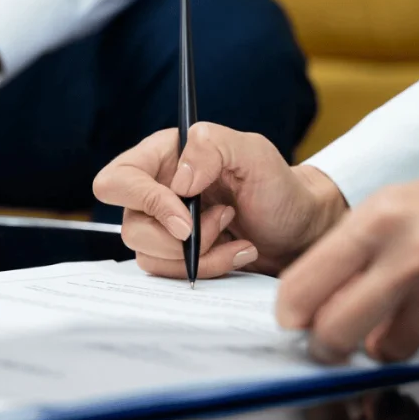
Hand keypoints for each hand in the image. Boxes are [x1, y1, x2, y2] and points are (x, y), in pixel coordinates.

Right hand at [92, 123, 347, 278]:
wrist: (300, 230)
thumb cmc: (279, 186)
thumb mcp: (254, 152)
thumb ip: (212, 146)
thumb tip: (177, 182)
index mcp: (163, 157)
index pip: (118, 180)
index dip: (143, 201)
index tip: (185, 217)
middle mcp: (155, 191)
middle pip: (130, 227)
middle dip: (180, 237)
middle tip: (223, 221)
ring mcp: (162, 226)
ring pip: (148, 255)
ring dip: (199, 253)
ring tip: (235, 234)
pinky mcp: (176, 255)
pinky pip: (170, 273)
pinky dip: (207, 266)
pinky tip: (237, 250)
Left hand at [276, 160, 418, 363]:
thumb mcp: (382, 211)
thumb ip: (343, 255)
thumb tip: (303, 307)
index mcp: (376, 223)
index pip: (307, 283)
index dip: (290, 313)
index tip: (289, 322)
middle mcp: (410, 257)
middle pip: (337, 331)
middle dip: (324, 346)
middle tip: (326, 344)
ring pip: (387, 349)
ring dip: (382, 343)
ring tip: (391, 318)